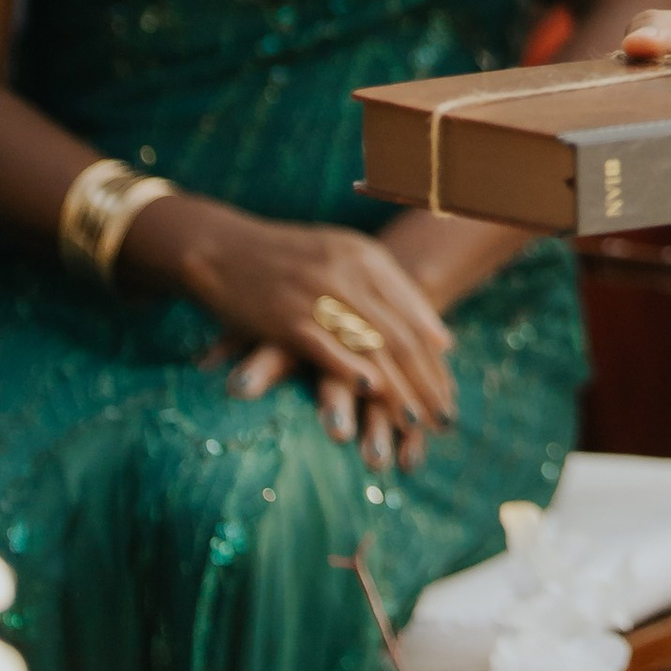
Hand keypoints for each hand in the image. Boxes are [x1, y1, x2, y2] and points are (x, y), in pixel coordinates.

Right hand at [167, 205, 457, 451]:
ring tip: (416, 423)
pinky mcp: (285, 318)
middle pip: (400, 336)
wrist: (220, 247)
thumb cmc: (284, 258)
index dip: (434, 356)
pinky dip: (350, 370)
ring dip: (397, 390)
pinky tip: (370, 393)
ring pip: (370, 347)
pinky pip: (326, 347)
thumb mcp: (340, 256)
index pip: (415, 313)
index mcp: (367, 257)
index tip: (450, 389)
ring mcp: (319, 294)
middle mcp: (349, 273)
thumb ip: (386, 289)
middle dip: (425, 384)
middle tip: (444, 420)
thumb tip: (439, 338)